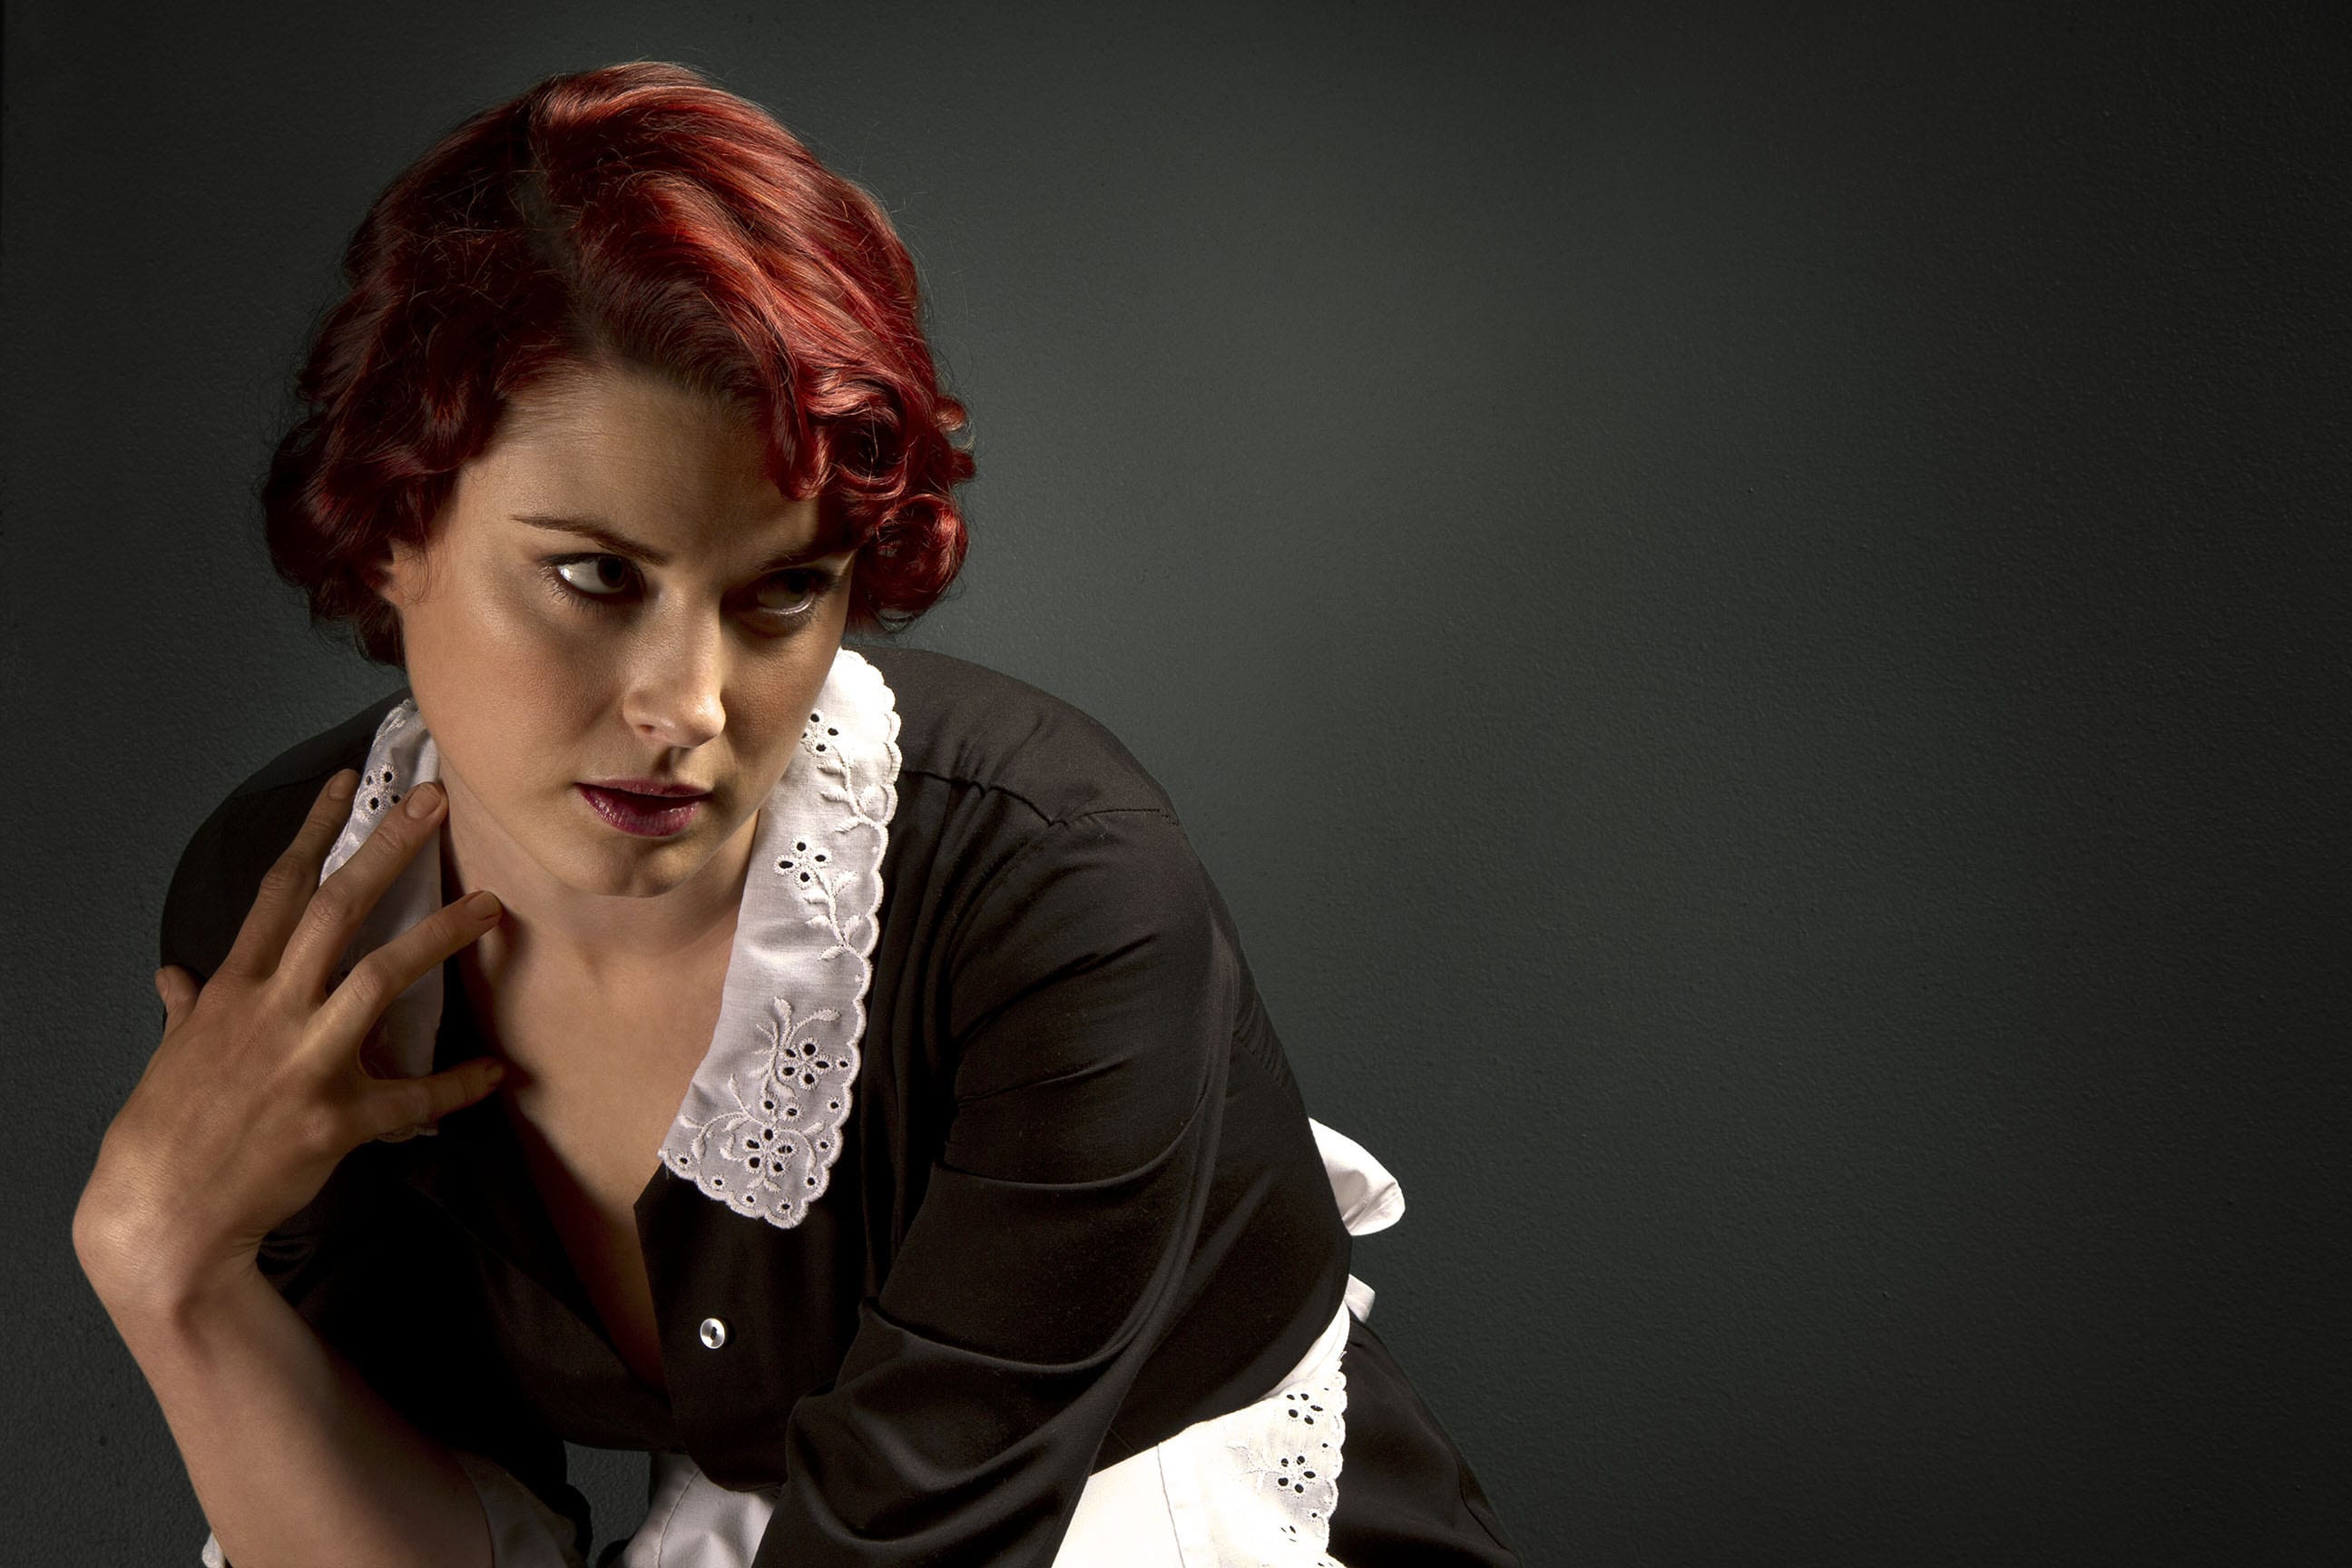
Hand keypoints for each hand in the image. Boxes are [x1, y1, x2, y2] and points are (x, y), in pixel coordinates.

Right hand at [73, 770, 507, 1310]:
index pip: (279, 891)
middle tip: (436, 803)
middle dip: (388, 849)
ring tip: (492, 906)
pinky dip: (458, 1085)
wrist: (162, 1215)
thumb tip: (175, 975)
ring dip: (441, 936)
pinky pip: (413, 1096)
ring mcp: (307, 1060)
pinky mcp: (336, 1117)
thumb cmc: (164, 1130)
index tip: (350, 785)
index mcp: (234, 989)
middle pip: (338, 909)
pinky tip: (498, 1073)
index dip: (316, 831)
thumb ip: (186, 1008)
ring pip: (383, 976)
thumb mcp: (171, 1055)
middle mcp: (272, 1011)